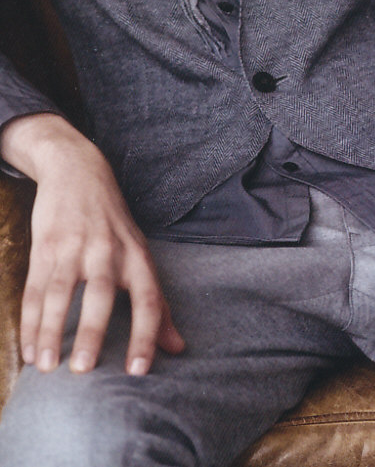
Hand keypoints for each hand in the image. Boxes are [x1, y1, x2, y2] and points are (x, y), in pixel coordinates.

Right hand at [1, 113, 183, 375]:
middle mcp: (108, 251)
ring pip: (61, 293)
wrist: (78, 171)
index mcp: (137, 256)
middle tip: (83, 369)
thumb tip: (177, 348)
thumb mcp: (141, 254)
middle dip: (92, 331)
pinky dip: (31, 321)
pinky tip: (29, 349)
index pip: (148, 298)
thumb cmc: (114, 224)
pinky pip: (36, 288)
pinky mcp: (46, 247)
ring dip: (52, 331)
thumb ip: (157, 303)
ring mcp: (74, 247)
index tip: (138, 371)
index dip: (146, 334)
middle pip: (101, 294)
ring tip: (46, 366)